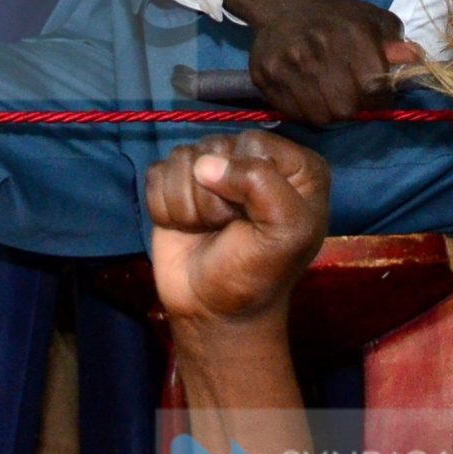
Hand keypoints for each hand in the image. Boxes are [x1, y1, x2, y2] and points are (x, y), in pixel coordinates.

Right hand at [145, 132, 330, 335]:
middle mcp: (254, 158)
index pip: (252, 143)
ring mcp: (212, 168)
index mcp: (295, 166)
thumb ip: (261, 184)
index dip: (244, 180)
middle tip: (229, 227)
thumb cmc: (258, 272)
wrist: (214, 310)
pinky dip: (165, 208)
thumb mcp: (285, 231)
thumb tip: (204, 164)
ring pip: (182, 160)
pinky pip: (157, 175)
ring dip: (189, 206)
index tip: (254, 217)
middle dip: (214, 197)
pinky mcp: (175, 182)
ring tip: (209, 230)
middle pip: (213, 149)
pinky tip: (186, 228)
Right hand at [224, 0, 423, 126]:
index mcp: (350, 34)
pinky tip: (310, 94)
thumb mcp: (373, 21)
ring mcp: (288, 65)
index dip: (381, 96)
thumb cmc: (336, 16)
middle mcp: (317, 49)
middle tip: (353, 97)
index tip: (377, 92)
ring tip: (331, 96)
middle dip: (356, 107)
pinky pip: (294, 114)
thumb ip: (396, 44)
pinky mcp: (265, 77)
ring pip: (321, 116)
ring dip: (331, 112)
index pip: (375, 87)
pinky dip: (306, 111)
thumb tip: (415, 60)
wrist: (284, 3)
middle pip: (347, 108)